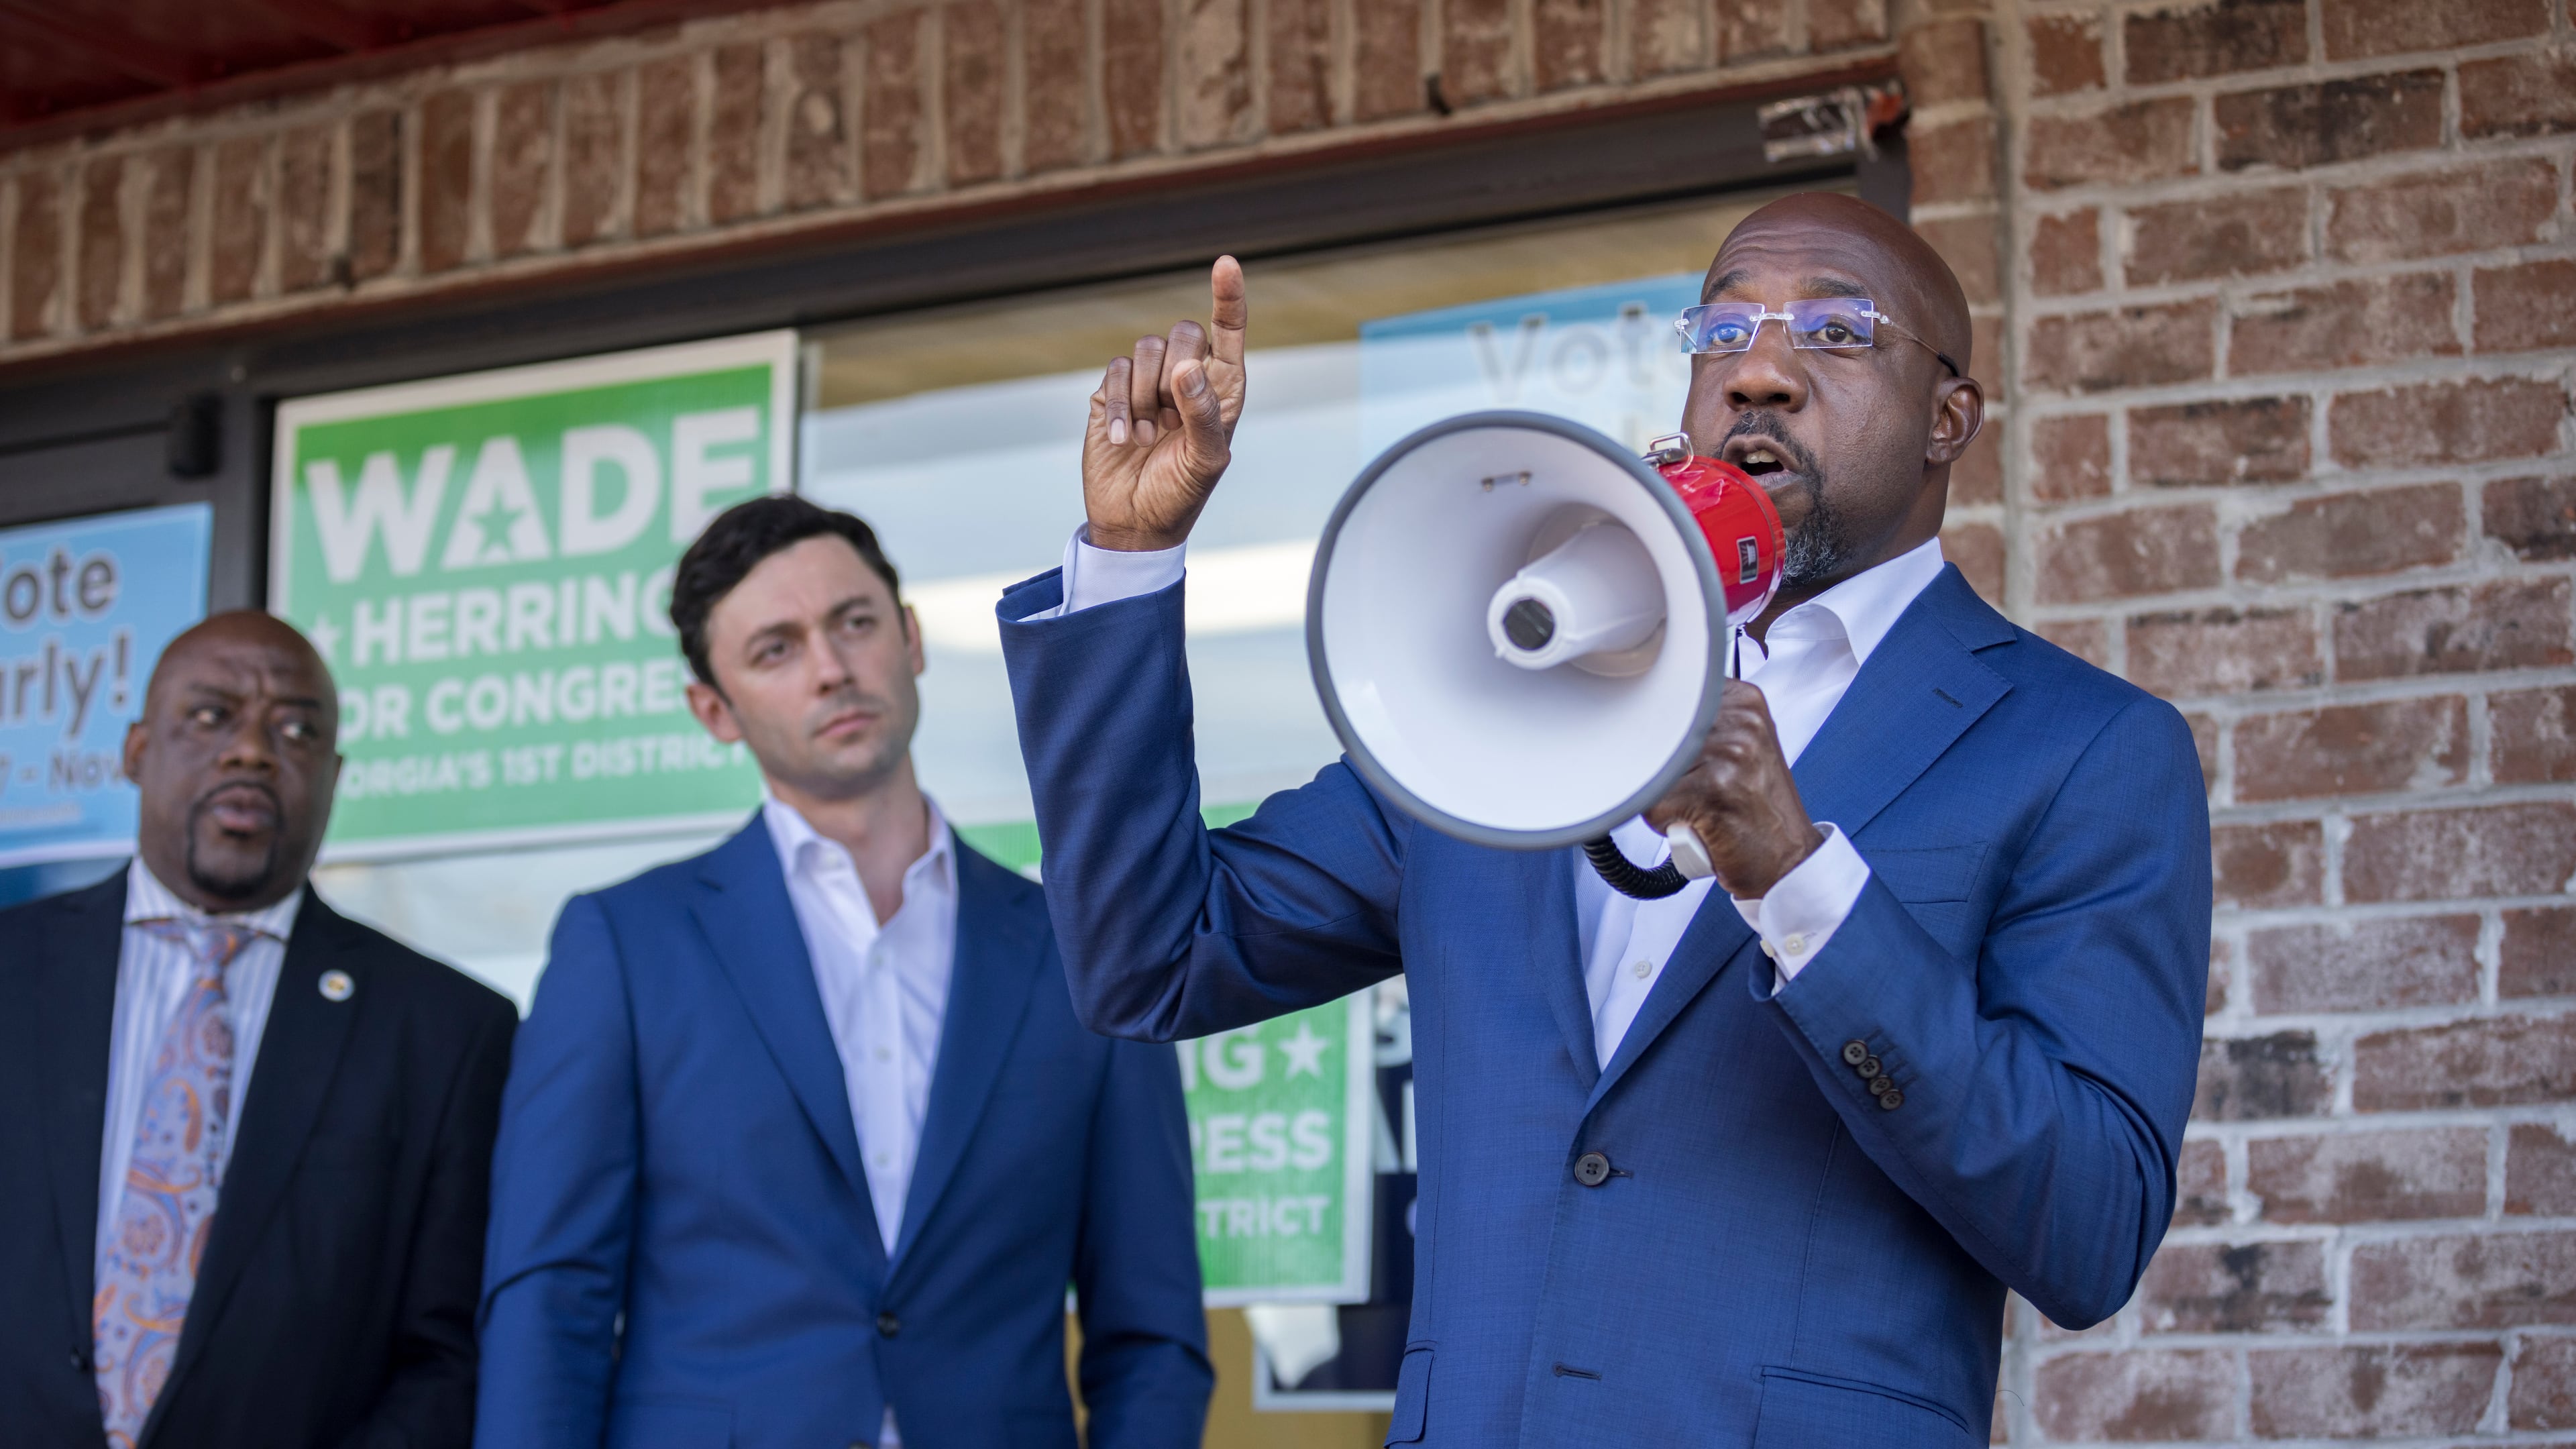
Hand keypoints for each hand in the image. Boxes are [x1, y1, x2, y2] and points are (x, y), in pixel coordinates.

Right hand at [1083, 257, 1248, 551]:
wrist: (1133, 522)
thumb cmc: (1180, 493)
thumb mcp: (1205, 460)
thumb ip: (1202, 413)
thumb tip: (1186, 368)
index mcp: (1222, 388)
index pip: (1230, 331)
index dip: (1229, 296)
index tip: (1226, 264)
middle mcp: (1187, 377)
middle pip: (1184, 332)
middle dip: (1176, 371)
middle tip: (1171, 417)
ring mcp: (1147, 382)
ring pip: (1146, 347)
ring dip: (1145, 395)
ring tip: (1147, 436)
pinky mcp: (1112, 392)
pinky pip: (1115, 372)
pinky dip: (1119, 407)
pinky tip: (1124, 439)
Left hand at [1644, 680, 1825, 898]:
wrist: (1787, 860)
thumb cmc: (1758, 810)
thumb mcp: (1741, 747)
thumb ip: (1703, 723)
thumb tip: (1645, 715)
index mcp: (1744, 702)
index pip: (1670, 697)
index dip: (1664, 733)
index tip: (1679, 755)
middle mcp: (1740, 722)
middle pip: (1657, 734)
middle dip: (1663, 769)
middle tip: (1696, 790)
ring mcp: (1728, 754)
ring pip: (1653, 770)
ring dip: (1664, 798)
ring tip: (1700, 808)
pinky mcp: (1713, 790)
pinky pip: (1654, 806)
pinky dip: (1666, 824)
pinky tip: (1698, 825)